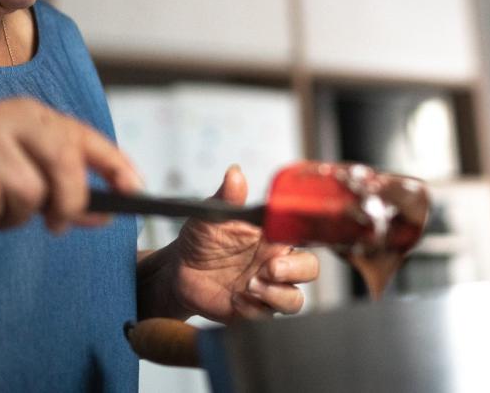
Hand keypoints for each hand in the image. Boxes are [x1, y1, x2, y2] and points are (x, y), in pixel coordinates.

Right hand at [0, 97, 142, 233]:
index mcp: (32, 115)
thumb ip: (67, 194)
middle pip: (64, 161)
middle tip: (58, 225)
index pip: (84, 136)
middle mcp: (10, 114)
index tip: (135, 190)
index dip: (114, 163)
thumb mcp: (28, 183)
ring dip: (15, 215)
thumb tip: (109, 214)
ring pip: (27, 190)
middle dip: (68, 201)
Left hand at [138, 166, 319, 322]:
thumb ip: (226, 198)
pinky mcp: (253, 310)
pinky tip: (235, 299)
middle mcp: (275, 262)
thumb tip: (234, 174)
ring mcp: (267, 289)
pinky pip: (267, 316)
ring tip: (249, 286)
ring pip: (295, 298)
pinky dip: (254, 310)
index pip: (304, 234)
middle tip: (269, 268)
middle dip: (295, 270)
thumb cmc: (201, 240)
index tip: (286, 237)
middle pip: (310, 269)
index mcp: (273, 236)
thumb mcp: (210, 216)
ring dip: (277, 294)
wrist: (179, 271)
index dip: (305, 237)